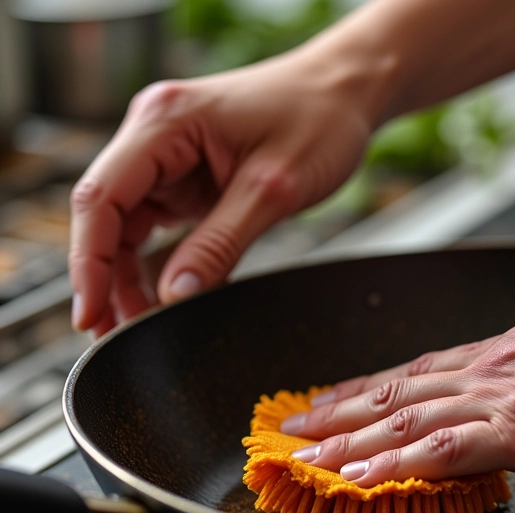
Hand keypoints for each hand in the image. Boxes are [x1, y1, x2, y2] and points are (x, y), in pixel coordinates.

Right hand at [68, 49, 375, 334]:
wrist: (344, 95)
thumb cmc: (318, 119)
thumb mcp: (272, 189)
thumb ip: (221, 243)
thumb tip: (175, 296)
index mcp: (165, 123)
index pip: (100, 197)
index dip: (89, 263)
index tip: (91, 313)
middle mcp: (156, 137)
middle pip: (106, 218)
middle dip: (106, 280)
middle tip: (115, 335)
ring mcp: (171, 160)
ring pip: (127, 228)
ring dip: (128, 278)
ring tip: (136, 326)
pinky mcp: (189, 179)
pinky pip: (158, 228)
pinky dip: (157, 265)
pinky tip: (162, 300)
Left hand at [282, 217, 514, 485]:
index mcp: (505, 350)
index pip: (419, 369)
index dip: (369, 386)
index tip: (334, 397)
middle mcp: (492, 370)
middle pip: (397, 391)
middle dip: (341, 412)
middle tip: (294, 425)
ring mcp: (505, 398)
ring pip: (405, 418)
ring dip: (351, 439)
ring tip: (304, 454)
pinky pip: (446, 450)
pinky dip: (397, 464)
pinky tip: (360, 477)